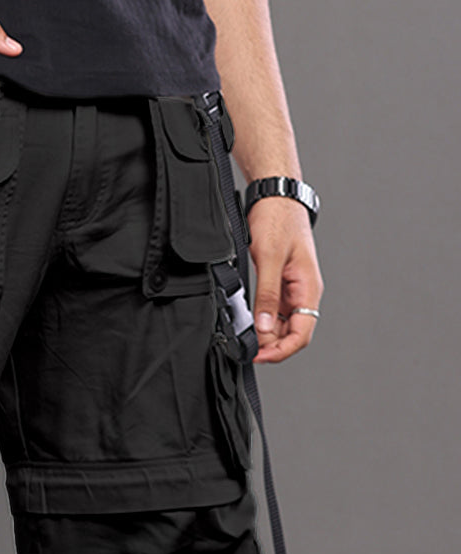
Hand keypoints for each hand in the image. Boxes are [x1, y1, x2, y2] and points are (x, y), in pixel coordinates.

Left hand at [246, 196, 323, 363]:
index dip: (281, 351)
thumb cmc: (278, 221)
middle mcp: (304, 292)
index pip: (302, 334)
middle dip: (272, 346)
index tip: (259, 355)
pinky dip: (262, 320)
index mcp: (308, 288)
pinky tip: (248, 322)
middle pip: (293, 334)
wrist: (276, 198)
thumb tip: (264, 326)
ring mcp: (292, 290)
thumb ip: (267, 295)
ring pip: (283, 325)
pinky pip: (274, 311)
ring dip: (266, 335)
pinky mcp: (281, 285)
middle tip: (247, 347)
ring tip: (245, 336)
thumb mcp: (268, 259)